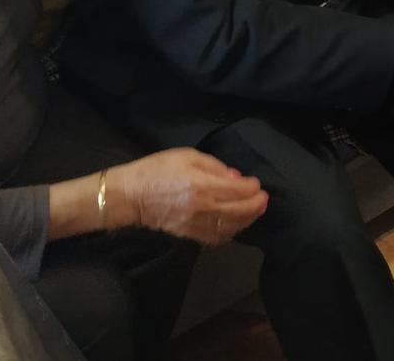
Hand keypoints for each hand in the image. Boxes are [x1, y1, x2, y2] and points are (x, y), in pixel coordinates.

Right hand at [115, 148, 267, 245]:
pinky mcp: (190, 235)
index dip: (253, 188)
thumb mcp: (187, 156)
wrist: (130, 195)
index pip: (239, 191)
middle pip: (240, 211)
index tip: (256, 183)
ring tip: (255, 211)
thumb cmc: (157, 169)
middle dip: (256, 205)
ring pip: (232, 227)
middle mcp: (202, 208)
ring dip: (248, 220)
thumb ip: (214, 167)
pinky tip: (237, 225)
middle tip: (263, 199)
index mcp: (202, 185)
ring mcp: (196, 224)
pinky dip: (231, 232)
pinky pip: (217, 238)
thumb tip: (236, 178)